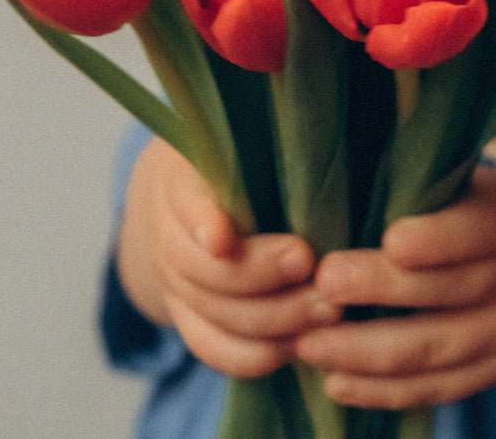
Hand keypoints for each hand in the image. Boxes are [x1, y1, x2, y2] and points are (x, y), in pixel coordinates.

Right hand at [116, 137, 341, 378]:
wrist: (184, 194)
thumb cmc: (232, 157)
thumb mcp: (237, 139)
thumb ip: (267, 143)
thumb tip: (319, 143)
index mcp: (180, 180)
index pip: (185, 205)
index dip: (201, 224)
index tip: (223, 240)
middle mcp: (167, 236)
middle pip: (204, 271)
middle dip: (262, 275)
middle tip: (312, 266)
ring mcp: (173, 282)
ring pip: (214, 316)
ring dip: (274, 319)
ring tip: (327, 308)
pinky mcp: (186, 318)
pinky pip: (213, 348)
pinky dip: (254, 355)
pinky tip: (296, 347)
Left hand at [294, 166, 495, 408]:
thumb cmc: (477, 212)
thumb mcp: (470, 183)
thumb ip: (423, 183)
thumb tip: (341, 172)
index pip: (478, 228)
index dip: (438, 238)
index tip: (391, 241)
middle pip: (449, 289)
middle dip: (381, 290)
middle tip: (323, 283)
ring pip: (437, 348)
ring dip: (367, 352)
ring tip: (308, 344)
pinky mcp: (493, 375)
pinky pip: (436, 388)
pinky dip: (383, 391)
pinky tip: (335, 382)